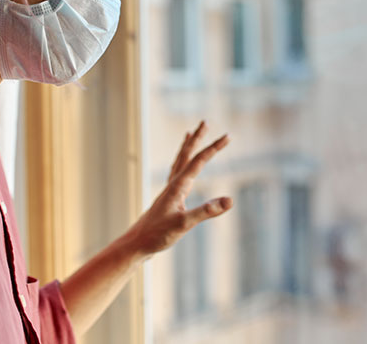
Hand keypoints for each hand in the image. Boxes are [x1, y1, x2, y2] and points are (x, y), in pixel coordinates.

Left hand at [124, 121, 232, 258]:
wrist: (136, 243)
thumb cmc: (157, 235)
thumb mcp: (184, 224)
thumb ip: (206, 211)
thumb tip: (230, 201)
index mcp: (177, 186)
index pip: (199, 161)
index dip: (214, 148)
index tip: (228, 136)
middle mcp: (173, 183)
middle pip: (186, 154)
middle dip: (198, 138)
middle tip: (206, 122)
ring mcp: (170, 190)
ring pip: (180, 161)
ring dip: (188, 147)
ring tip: (191, 133)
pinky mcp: (168, 198)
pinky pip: (177, 173)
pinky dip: (182, 163)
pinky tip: (184, 167)